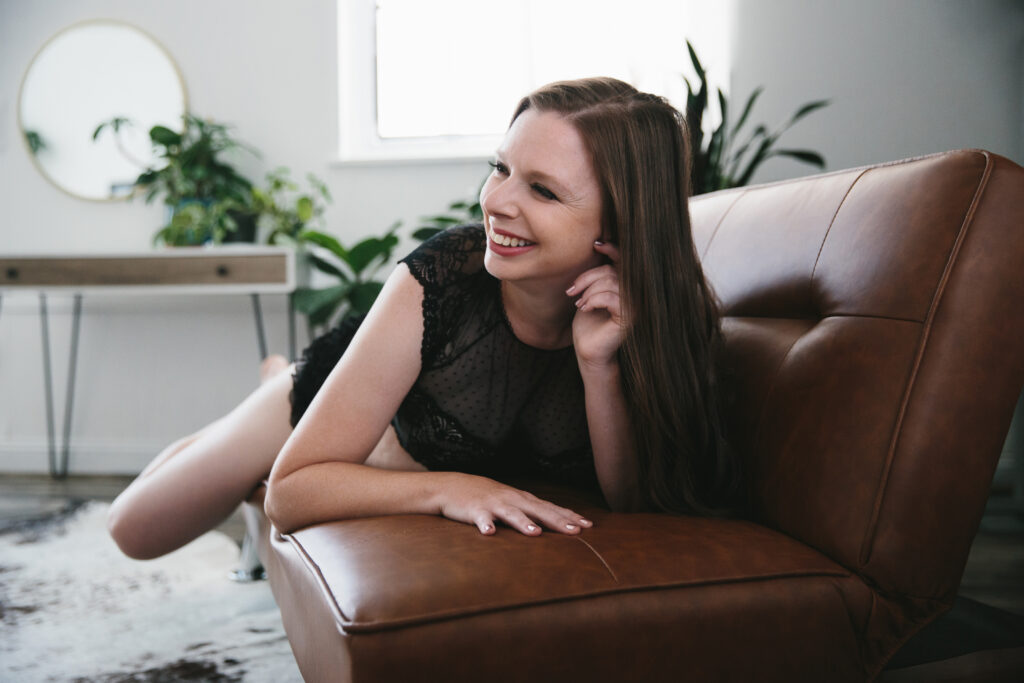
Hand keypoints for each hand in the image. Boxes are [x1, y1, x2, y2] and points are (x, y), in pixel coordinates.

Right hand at [437, 473, 592, 535]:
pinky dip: (485, 525)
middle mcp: (512, 500)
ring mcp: (494, 504)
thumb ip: (532, 512)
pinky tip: (489, 534)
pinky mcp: (474, 511)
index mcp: (523, 500)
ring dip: (523, 523)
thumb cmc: (488, 497)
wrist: (452, 486)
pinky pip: (480, 519)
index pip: (551, 508)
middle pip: (538, 511)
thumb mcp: (512, 502)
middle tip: (575, 531)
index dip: (569, 516)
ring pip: (511, 514)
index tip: (589, 526)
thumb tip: (557, 524)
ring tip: (535, 533)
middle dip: (557, 521)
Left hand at [568, 241, 624, 368]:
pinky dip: (593, 300)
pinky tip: (585, 309)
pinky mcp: (630, 316)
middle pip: (611, 271)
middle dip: (587, 278)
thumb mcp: (591, 293)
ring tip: (579, 303)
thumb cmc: (589, 322)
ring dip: (588, 291)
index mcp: (628, 286)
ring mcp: (636, 305)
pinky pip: (610, 297)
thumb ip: (599, 275)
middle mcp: (636, 294)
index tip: (595, 245)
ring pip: (610, 282)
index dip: (612, 249)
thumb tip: (597, 245)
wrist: (588, 349)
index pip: (625, 261)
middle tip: (572, 291)